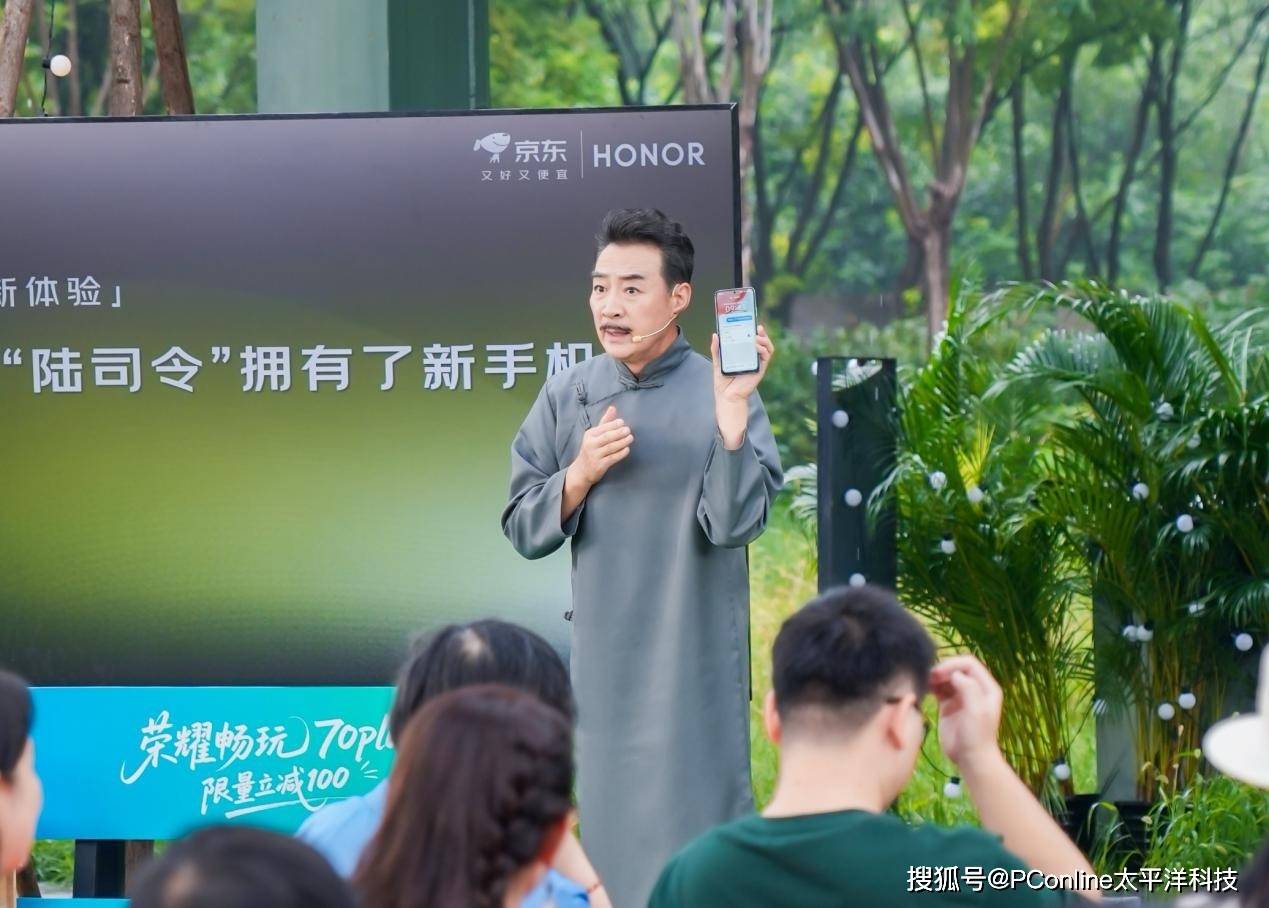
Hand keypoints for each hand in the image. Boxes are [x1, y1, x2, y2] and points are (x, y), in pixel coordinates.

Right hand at [568, 405, 632, 487]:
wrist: (582, 470)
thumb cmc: (591, 448)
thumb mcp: (595, 434)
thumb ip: (605, 421)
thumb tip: (613, 408)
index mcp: (589, 435)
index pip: (603, 428)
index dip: (613, 424)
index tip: (622, 422)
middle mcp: (590, 444)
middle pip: (607, 437)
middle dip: (618, 433)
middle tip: (628, 430)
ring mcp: (595, 456)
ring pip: (610, 447)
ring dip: (622, 442)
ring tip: (630, 438)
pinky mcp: (599, 466)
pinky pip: (612, 458)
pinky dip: (620, 453)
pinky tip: (627, 449)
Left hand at [712, 325, 774, 449]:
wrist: (726, 396)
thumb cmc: (722, 382)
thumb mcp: (717, 362)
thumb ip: (716, 349)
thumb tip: (715, 335)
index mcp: (744, 355)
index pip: (752, 340)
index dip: (754, 331)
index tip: (752, 322)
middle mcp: (752, 358)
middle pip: (763, 342)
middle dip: (762, 333)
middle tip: (757, 326)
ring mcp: (757, 364)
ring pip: (768, 348)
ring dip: (765, 340)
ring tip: (756, 336)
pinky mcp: (760, 370)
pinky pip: (766, 357)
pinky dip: (763, 350)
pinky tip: (757, 346)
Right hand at [930, 655, 1003, 769]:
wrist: (970, 758)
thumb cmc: (977, 736)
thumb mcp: (977, 711)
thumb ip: (969, 688)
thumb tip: (954, 675)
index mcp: (986, 687)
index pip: (969, 663)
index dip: (953, 664)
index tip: (938, 673)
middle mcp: (975, 689)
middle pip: (956, 668)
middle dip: (943, 669)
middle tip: (929, 677)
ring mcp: (961, 696)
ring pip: (946, 677)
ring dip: (935, 676)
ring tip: (925, 682)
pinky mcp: (948, 705)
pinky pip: (939, 688)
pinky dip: (931, 686)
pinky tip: (925, 688)